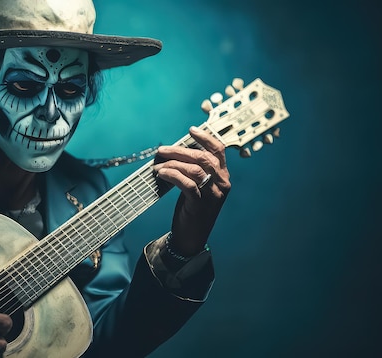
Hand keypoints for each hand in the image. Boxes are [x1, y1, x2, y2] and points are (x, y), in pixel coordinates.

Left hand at [154, 126, 230, 255]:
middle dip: (180, 150)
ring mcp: (213, 195)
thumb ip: (194, 171)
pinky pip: (187, 184)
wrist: (191, 238)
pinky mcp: (200, 205)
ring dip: (173, 163)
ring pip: (195, 169)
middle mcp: (222, 184)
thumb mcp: (199, 187)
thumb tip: (174, 152)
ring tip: (158, 164)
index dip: (205, 138)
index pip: (219, 151)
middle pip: (203, 157)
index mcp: (223, 177)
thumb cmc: (193, 209)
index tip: (191, 130)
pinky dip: (173, 175)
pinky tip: (162, 174)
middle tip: (162, 150)